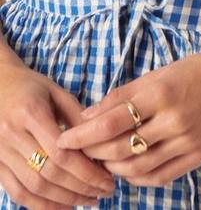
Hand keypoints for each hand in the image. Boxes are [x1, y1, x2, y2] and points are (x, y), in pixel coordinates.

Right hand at [0, 61, 115, 209]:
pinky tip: (62, 207)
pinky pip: (17, 192)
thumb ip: (76, 115)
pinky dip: (40, 205)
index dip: (86, 171)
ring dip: (64, 200)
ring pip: (33, 187)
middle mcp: (12, 135)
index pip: (61, 152)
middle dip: (80, 188)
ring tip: (89, 200)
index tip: (107, 179)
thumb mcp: (56, 91)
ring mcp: (0, 152)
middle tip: (104, 192)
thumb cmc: (31, 86)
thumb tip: (100, 142)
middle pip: (49, 173)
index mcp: (31, 113)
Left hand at [55, 50, 200, 188]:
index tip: (64, 138)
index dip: (83, 134)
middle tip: (79, 151)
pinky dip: (136, 178)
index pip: (111, 121)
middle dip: (93, 152)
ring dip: (112, 168)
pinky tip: (127, 170)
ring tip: (101, 160)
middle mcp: (172, 120)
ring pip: (136, 168)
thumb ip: (123, 95)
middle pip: (120, 148)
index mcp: (161, 93)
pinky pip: (157, 177)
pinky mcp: (196, 157)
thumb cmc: (195, 72)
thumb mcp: (158, 74)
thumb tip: (88, 115)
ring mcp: (185, 141)